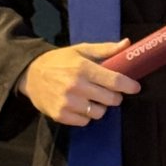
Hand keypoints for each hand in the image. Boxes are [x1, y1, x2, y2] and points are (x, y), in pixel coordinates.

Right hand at [24, 42, 139, 125]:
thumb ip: (106, 49)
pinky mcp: (60, 115)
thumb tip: (127, 44)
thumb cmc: (60, 61)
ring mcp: (68, 102)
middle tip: (109, 92)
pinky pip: (85, 122)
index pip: (114, 80)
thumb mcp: (81, 50)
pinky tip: (80, 105)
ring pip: (99, 113)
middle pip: (110, 99)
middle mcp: (76, 86)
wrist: (30, 75)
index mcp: (82, 68)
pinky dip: (86, 116)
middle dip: (115, 97)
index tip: (135, 87)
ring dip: (100, 107)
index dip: (129, 85)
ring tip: (91, 98)